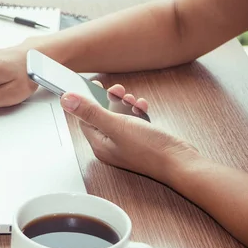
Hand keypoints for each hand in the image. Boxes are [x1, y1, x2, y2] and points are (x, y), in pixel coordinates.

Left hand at [60, 83, 199, 182]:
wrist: (181, 162)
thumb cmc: (150, 150)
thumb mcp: (116, 125)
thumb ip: (90, 112)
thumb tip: (67, 100)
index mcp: (99, 144)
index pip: (84, 119)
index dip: (86, 100)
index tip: (92, 85)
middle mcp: (110, 145)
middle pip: (101, 116)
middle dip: (108, 99)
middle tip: (116, 89)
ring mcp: (126, 143)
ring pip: (118, 116)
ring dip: (124, 103)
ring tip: (131, 98)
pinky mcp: (140, 140)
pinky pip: (133, 121)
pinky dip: (136, 111)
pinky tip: (142, 107)